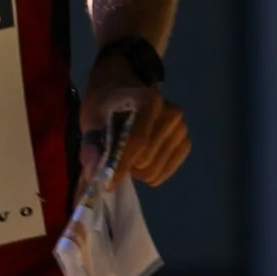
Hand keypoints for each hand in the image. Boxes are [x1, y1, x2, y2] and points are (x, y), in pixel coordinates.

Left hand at [80, 66, 189, 190]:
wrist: (122, 91)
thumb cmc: (106, 105)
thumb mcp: (91, 118)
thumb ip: (91, 144)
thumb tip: (92, 173)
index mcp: (149, 101)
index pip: (138, 141)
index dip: (121, 165)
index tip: (107, 184)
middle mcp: (172, 114)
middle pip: (146, 159)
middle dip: (127, 165)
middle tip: (115, 154)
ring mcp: (181, 129)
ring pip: (154, 170)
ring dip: (137, 170)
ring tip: (128, 153)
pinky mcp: (185, 142)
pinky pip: (166, 171)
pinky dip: (151, 172)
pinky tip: (142, 158)